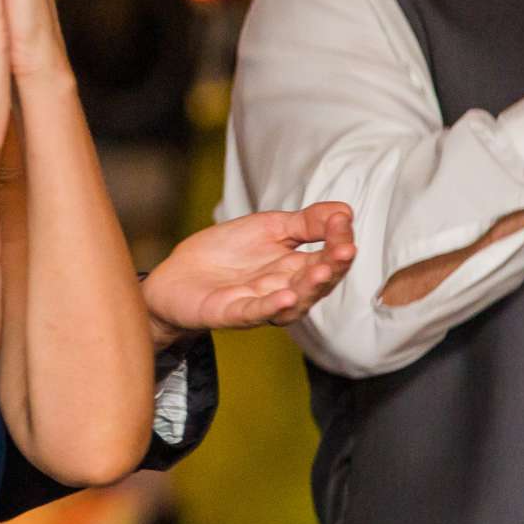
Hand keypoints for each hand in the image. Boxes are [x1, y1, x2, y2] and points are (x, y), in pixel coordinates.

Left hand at [142, 201, 355, 338]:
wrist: (178, 275)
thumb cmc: (226, 252)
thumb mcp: (269, 227)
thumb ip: (305, 221)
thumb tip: (344, 210)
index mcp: (296, 267)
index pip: (328, 257)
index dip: (338, 239)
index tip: (341, 219)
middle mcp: (286, 288)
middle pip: (318, 281)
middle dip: (333, 266)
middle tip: (345, 249)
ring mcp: (260, 303)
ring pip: (294, 301)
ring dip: (309, 287)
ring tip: (322, 270)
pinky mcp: (232, 313)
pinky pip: (255, 313)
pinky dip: (272, 307)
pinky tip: (286, 297)